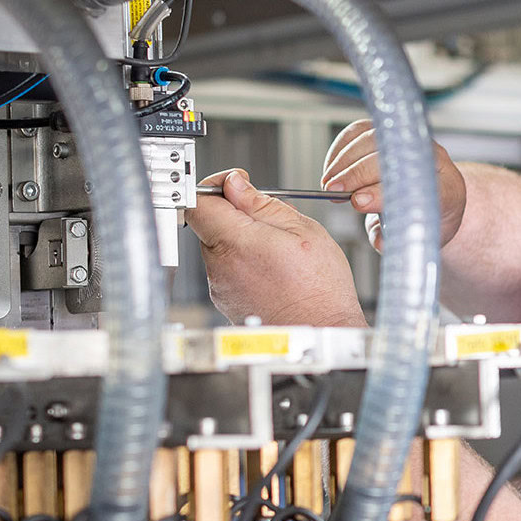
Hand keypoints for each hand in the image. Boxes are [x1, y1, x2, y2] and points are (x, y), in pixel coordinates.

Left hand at [186, 169, 366, 327]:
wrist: (320, 334)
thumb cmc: (319, 290)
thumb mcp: (303, 230)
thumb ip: (263, 204)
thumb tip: (236, 186)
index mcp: (236, 242)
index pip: (199, 201)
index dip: (216, 187)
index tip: (236, 186)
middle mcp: (221, 266)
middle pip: (210, 223)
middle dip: (235, 215)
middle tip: (269, 222)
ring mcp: (221, 287)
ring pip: (220, 247)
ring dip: (242, 240)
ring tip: (276, 252)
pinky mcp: (226, 301)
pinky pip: (228, 270)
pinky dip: (245, 264)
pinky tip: (272, 271)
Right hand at [320, 119, 466, 252]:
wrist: (435, 201)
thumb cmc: (423, 220)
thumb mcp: (411, 237)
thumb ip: (395, 238)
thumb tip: (379, 239)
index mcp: (447, 189)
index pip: (417, 185)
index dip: (384, 192)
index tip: (357, 202)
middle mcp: (433, 160)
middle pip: (392, 156)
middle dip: (358, 173)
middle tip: (334, 191)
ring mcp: (412, 142)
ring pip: (375, 138)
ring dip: (346, 160)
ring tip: (329, 183)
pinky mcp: (391, 134)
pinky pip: (362, 132)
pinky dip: (341, 149)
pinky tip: (331, 168)